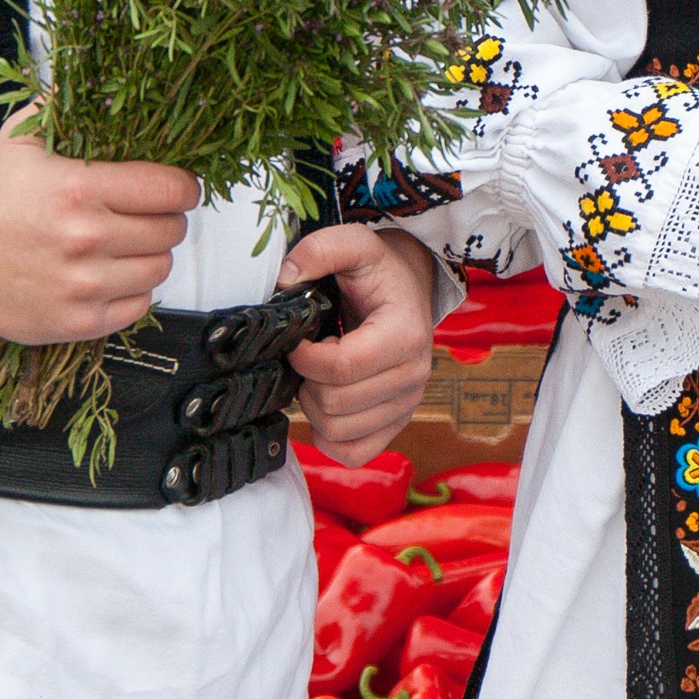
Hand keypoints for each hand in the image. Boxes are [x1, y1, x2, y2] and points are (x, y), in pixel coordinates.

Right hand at [0, 119, 195, 340]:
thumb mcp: (24, 134)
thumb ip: (71, 105)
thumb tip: (113, 82)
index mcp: (79, 189)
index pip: (172, 190)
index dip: (181, 186)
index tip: (175, 187)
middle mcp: (85, 240)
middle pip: (171, 231)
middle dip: (164, 218)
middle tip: (143, 213)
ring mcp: (82, 286)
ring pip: (159, 269)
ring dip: (148, 254)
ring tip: (123, 243)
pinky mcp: (76, 322)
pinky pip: (138, 306)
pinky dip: (130, 290)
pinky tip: (107, 273)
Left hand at [286, 223, 438, 459]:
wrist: (409, 290)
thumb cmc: (378, 271)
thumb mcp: (354, 244)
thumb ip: (320, 249)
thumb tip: (284, 277)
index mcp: (405, 335)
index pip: (341, 369)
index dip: (304, 357)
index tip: (298, 339)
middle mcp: (414, 377)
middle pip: (335, 404)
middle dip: (306, 380)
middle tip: (310, 354)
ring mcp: (407, 406)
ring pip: (338, 432)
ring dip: (314, 406)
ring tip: (320, 374)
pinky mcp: (396, 425)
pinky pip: (352, 454)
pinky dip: (329, 436)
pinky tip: (327, 402)